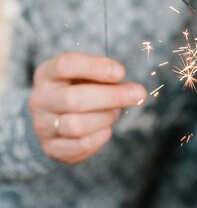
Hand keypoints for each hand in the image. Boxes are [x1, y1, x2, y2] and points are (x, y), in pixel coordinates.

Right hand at [28, 52, 146, 163]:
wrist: (51, 116)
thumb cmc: (76, 87)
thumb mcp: (84, 73)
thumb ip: (103, 75)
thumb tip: (132, 90)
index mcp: (47, 73)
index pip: (66, 65)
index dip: (95, 67)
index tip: (121, 72)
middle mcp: (40, 99)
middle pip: (74, 99)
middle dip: (112, 96)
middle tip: (138, 93)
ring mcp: (42, 125)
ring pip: (77, 125)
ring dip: (106, 117)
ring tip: (116, 111)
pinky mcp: (51, 148)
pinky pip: (80, 146)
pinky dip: (100, 137)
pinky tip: (106, 128)